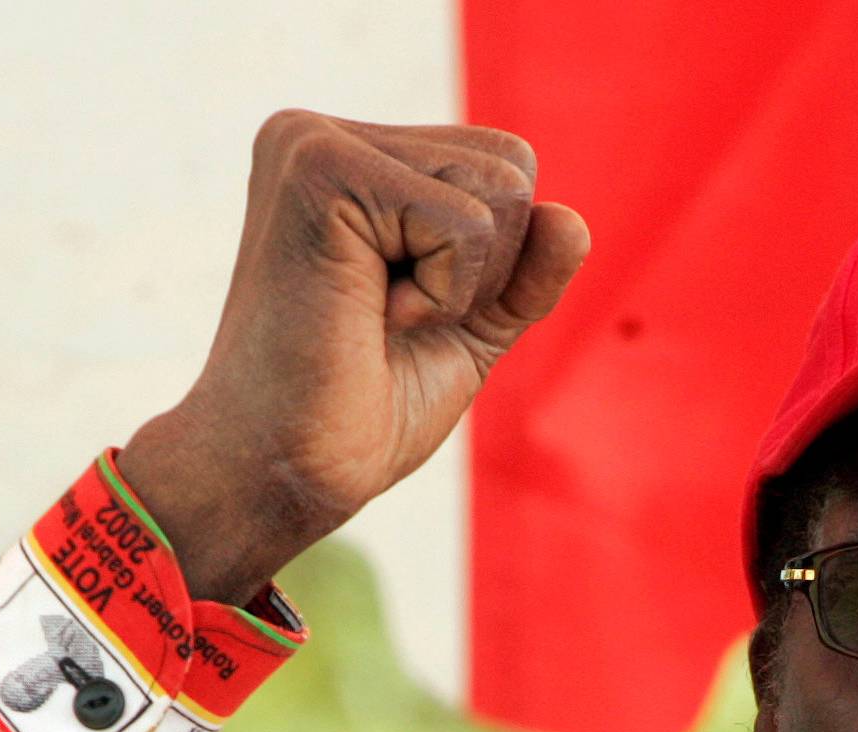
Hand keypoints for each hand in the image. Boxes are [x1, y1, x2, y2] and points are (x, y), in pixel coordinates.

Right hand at [120, 112, 588, 603]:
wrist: (284, 473)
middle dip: (487, 272)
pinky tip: (371, 316)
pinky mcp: (321, 170)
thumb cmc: (361, 412)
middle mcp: (322, 133)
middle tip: (393, 321)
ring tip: (377, 318)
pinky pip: (468, 225)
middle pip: (510, 167)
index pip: (500, 169)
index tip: (405, 315)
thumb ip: (523, 273)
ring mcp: (315, 143)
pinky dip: (444, 294)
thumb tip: (572, 221)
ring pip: (501, 189)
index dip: (494, 268)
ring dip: (465, 286)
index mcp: (351, 159)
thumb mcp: (469, 331)